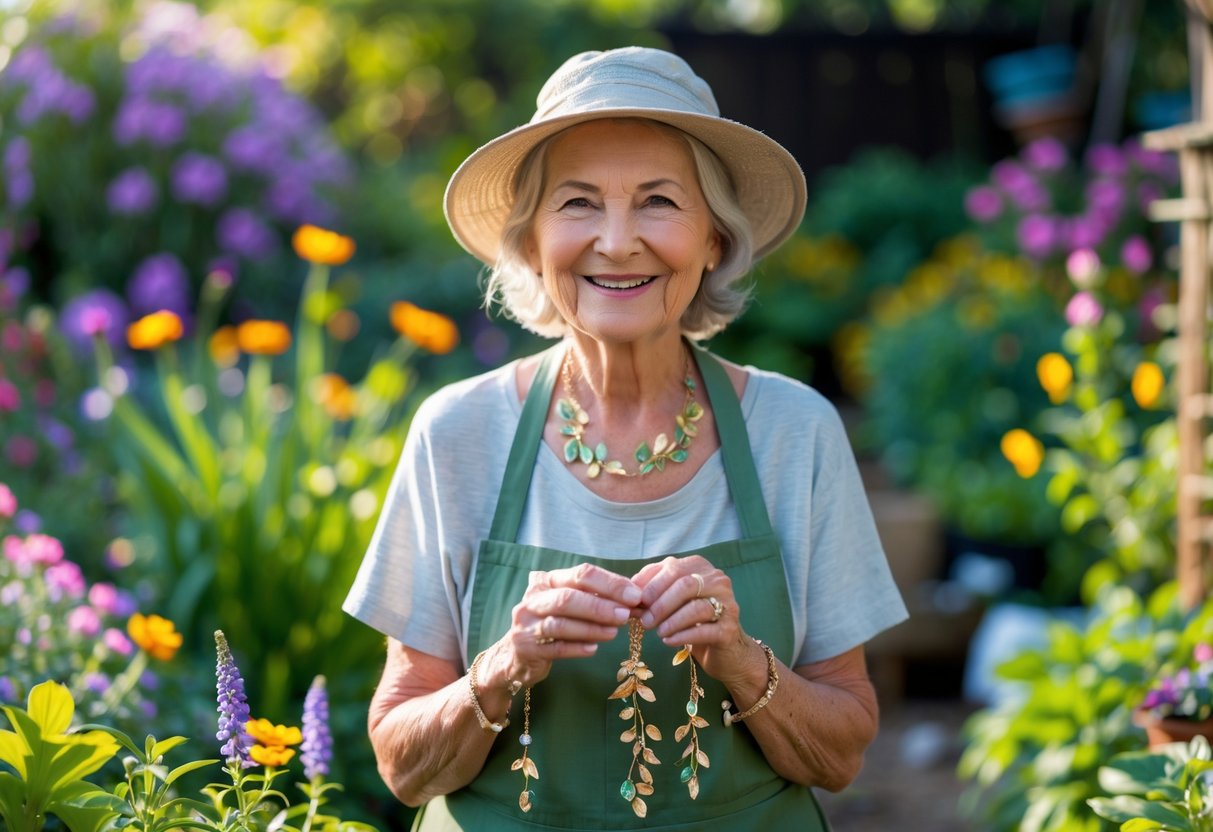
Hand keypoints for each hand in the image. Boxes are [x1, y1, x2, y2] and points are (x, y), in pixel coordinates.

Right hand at [496, 563, 641, 687]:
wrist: (515, 656)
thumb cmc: (551, 624)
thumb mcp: (568, 605)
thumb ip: (596, 598)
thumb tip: (635, 598)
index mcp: (546, 581)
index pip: (580, 574)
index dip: (609, 583)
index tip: (635, 595)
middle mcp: (533, 599)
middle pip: (568, 598)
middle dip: (599, 606)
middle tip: (625, 614)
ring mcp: (526, 624)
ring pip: (560, 623)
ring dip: (591, 627)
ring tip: (614, 632)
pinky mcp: (525, 648)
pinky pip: (555, 648)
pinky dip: (577, 647)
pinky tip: (594, 649)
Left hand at [631, 555, 751, 686]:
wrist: (722, 649)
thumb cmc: (690, 619)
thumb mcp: (670, 599)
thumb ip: (651, 591)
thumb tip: (628, 592)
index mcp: (700, 567)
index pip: (672, 568)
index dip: (651, 585)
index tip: (634, 603)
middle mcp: (717, 581)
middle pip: (685, 585)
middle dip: (660, 604)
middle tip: (644, 621)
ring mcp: (727, 604)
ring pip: (696, 608)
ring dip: (671, 621)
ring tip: (658, 632)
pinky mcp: (729, 629)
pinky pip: (704, 630)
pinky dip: (682, 636)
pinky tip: (668, 641)